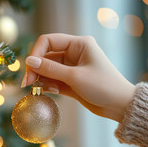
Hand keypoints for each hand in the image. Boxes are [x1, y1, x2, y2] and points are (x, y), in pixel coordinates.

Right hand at [21, 33, 135, 122]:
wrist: (120, 106)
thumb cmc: (103, 86)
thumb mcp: (75, 77)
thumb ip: (50, 69)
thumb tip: (28, 61)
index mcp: (78, 44)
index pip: (48, 41)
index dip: (36, 53)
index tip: (29, 69)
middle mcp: (74, 53)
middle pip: (46, 56)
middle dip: (36, 69)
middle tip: (27, 84)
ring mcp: (71, 67)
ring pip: (48, 69)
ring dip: (42, 79)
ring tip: (41, 90)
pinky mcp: (70, 81)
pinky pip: (53, 79)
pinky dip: (48, 85)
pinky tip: (49, 92)